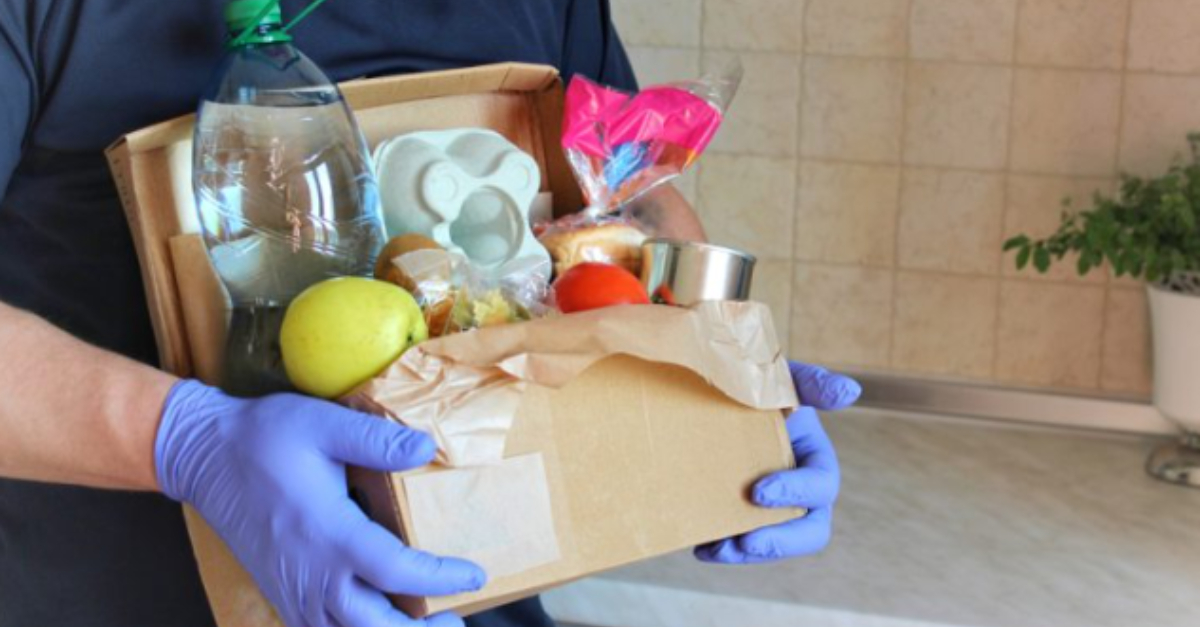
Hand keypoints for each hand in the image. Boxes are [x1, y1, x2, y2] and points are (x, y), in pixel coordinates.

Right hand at [155, 380, 485, 626]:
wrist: (204, 456)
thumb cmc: (264, 437)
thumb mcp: (323, 424)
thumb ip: (377, 439)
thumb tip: (427, 448)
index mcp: (329, 534)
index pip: (397, 572)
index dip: (441, 579)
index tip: (474, 576)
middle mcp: (312, 574)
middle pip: (373, 626)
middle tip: (455, 620)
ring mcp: (293, 589)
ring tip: (423, 626)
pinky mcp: (280, 592)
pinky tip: (374, 621)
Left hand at [695, 362, 859, 563]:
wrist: (717, 391)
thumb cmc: (757, 386)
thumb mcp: (784, 379)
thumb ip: (814, 383)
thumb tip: (850, 392)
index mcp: (815, 459)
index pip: (821, 486)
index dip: (796, 492)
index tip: (758, 491)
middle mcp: (799, 490)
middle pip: (809, 530)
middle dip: (781, 541)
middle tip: (747, 541)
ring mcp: (770, 507)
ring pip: (772, 543)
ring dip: (746, 552)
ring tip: (716, 549)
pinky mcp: (740, 514)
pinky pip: (739, 544)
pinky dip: (721, 549)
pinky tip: (701, 546)